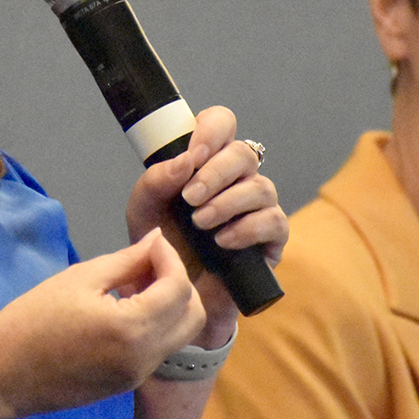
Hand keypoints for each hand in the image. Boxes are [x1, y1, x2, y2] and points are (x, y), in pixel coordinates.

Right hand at [0, 229, 204, 418]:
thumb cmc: (33, 319)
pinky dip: (155, 323)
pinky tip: (124, 308)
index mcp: (134, 328)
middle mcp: (146, 357)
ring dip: (170, 304)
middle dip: (179, 283)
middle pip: (193, 316)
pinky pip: (159, 348)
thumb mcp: (80, 279)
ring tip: (134, 284)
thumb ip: (126, 260)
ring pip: (180, 334)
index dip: (171, 257)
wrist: (3, 374)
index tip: (152, 241)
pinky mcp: (128, 384)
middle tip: (147, 264)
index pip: (178, 288)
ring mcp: (139, 375)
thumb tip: (157, 240)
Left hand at [123, 106, 287, 336]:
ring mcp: (258, 207)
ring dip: (227, 202)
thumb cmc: (161, 245)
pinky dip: (246, 229)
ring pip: (261, 187)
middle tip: (189, 198)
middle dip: (216, 173)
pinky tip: (222, 242)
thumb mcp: (144, 210)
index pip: (221, 124)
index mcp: (207, 161)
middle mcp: (237, 179)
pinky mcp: (272, 239)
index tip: (193, 155)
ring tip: (200, 223)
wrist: (173, 294)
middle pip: (244, 153)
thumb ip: (156, 181)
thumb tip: (186, 161)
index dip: (211, 131)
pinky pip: (274, 221)